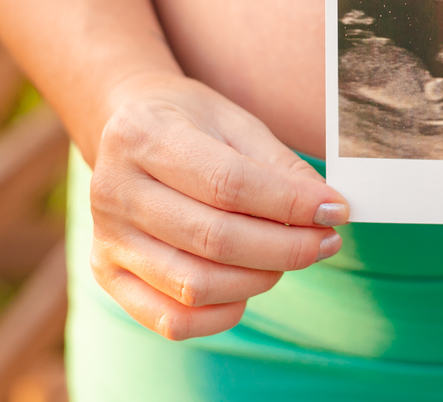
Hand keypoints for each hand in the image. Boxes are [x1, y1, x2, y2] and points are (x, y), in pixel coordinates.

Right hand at [88, 72, 348, 340]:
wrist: (124, 125)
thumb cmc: (190, 122)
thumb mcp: (235, 122)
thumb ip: (279, 165)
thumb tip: (327, 209)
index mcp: (144, 136)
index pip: (229, 184)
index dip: (290, 204)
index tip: (336, 211)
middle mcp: (115, 191)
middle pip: (214, 239)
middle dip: (286, 248)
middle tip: (326, 241)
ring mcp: (107, 237)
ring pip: (195, 285)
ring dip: (259, 280)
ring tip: (289, 257)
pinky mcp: (108, 274)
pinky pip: (171, 320)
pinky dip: (221, 315)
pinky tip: (249, 287)